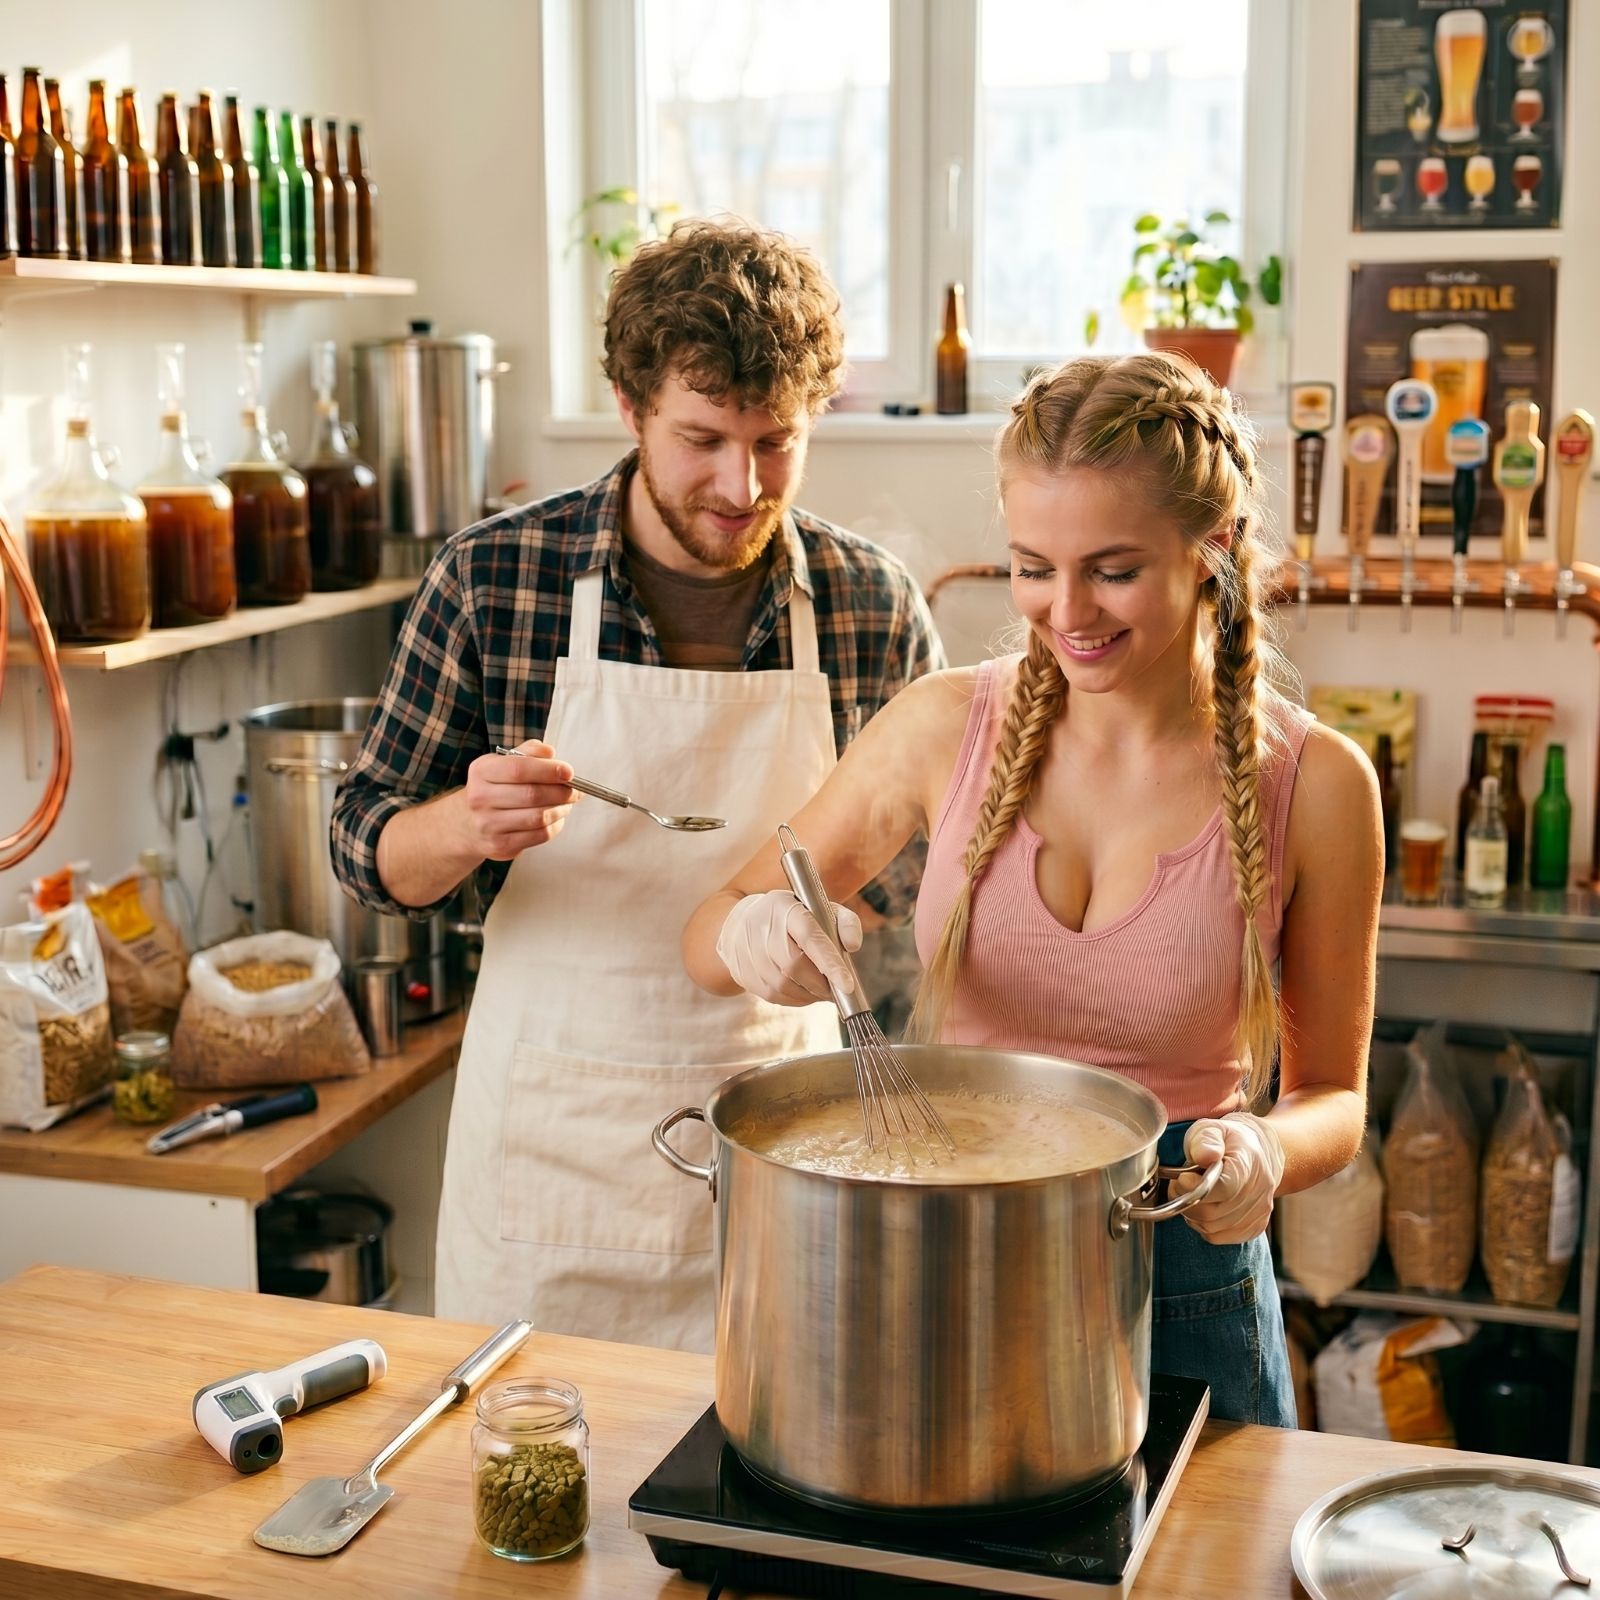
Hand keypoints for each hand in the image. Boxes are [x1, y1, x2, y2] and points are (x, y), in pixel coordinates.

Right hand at [455, 741, 576, 860]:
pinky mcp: (501, 846)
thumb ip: (527, 753)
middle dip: (561, 791)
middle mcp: (480, 799)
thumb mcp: (502, 764)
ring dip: (561, 809)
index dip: (548, 770)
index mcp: (481, 772)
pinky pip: (539, 836)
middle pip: (532, 795)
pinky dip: (555, 825)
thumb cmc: (493, 788)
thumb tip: (550, 752)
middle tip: (575, 789)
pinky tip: (556, 817)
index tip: (568, 772)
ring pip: (538, 817)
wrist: (466, 824)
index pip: (519, 769)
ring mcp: (489, 825)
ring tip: (568, 802)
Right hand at [715, 889, 861, 1006]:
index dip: (829, 962)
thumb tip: (853, 945)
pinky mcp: (742, 972)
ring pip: (783, 985)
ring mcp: (748, 951)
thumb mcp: (821, 909)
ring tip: (820, 991)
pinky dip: (794, 999)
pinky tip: (803, 992)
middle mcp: (762, 927)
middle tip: (835, 989)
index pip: (809, 936)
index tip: (847, 985)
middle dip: (820, 984)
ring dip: (808, 995)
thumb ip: (845, 922)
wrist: (743, 923)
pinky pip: (773, 995)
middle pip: (794, 965)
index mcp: (786, 907)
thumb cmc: (792, 917)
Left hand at [1171, 1111, 1285, 1244]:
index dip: (1195, 1188)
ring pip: (1212, 1228)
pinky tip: (1204, 1208)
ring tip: (1193, 1194)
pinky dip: (1204, 1226)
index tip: (1182, 1177)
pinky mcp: (1254, 1228)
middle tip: (1181, 1184)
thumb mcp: (1213, 1128)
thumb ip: (1205, 1139)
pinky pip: (1219, 1237)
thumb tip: (1204, 1155)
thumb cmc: (1230, 1140)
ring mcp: (1258, 1212)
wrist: (1259, 1153)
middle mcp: (1258, 1192)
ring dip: (1193, 1214)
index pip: (1223, 1188)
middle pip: (1213, 1213)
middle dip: (1187, 1200)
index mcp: (1248, 1165)